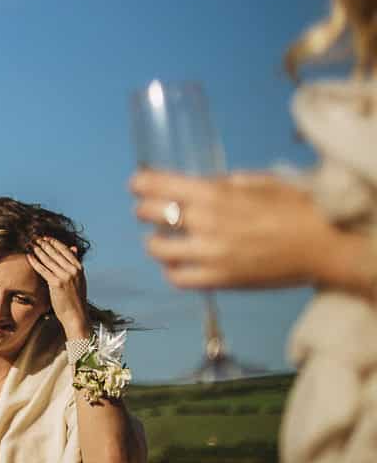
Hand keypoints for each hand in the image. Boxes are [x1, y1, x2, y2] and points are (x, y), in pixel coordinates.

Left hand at [28, 236, 90, 333]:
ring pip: (48, 259)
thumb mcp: (79, 278)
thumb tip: (74, 247)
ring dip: (37, 250)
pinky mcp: (56, 283)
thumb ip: (75, 263)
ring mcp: (65, 277)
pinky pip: (43, 269)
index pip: (65, 250)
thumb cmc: (75, 297)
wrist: (76, 315)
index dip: (54, 242)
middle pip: (55, 252)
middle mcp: (73, 270)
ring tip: (30, 243)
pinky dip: (35, 261)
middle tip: (33, 237)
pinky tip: (29, 256)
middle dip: (43, 243)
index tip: (45, 237)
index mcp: (79, 268)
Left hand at [131, 170, 355, 289]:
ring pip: (157, 249)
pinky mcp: (221, 279)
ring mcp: (211, 253)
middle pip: (150, 214)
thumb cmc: (295, 207)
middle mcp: (206, 222)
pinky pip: (178, 279)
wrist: (324, 244)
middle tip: (148, 211)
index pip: (157, 185)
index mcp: (214, 193)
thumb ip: (222, 183)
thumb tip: (195, 185)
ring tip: (163, 240)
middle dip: (145, 210)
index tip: (137, 184)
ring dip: (155, 242)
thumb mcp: (257, 182)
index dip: (141, 184)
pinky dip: (172, 271)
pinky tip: (178, 264)